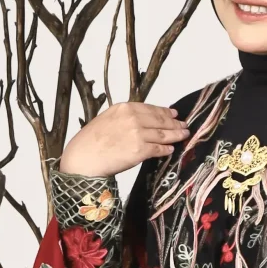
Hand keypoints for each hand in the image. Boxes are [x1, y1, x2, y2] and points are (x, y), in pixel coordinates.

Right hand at [59, 101, 188, 177]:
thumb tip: (141, 121)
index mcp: (123, 108)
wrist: (83, 158)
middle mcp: (132, 118)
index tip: (173, 113)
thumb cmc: (89, 143)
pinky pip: (159, 149)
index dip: (164, 111)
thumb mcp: (106, 120)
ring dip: (176, 135)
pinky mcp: (140, 150)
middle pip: (160, 120)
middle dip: (174, 123)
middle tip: (183, 125)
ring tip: (184, 135)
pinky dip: (166, 149)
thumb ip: (124, 118)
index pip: (150, 108)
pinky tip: (171, 149)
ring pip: (163, 134)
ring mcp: (137, 134)